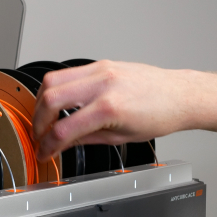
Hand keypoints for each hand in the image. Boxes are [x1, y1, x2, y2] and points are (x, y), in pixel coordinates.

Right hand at [32, 60, 204, 161]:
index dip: (47, 145)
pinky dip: (56, 89)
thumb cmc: (159, 115)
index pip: (64, 129)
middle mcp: (103, 84)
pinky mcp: (101, 64)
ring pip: (52, 80)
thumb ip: (85, 139)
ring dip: (41, 102)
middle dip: (38, 121)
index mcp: (109, 108)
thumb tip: (62, 143)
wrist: (178, 95)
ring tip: (45, 118)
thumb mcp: (120, 138)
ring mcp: (100, 70)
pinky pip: (67, 73)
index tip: (44, 152)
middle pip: (50, 98)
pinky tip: (59, 102)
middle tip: (40, 135)